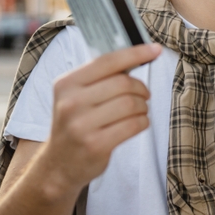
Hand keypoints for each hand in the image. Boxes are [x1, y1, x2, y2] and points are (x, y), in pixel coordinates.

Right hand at [39, 43, 160, 194]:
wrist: (58, 164)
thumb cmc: (77, 123)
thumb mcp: (76, 96)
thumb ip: (101, 77)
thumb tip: (138, 55)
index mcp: (66, 84)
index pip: (107, 61)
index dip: (136, 54)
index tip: (155, 49)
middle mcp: (70, 103)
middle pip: (123, 83)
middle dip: (141, 88)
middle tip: (143, 95)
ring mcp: (81, 125)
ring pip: (131, 104)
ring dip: (143, 106)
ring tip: (138, 110)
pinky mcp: (95, 145)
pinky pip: (134, 124)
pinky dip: (143, 121)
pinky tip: (137, 123)